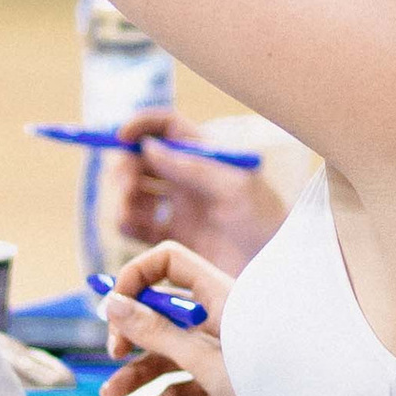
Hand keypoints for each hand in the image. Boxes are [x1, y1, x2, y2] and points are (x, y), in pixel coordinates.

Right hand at [98, 241, 243, 395]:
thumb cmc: (272, 386)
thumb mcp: (205, 359)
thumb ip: (157, 332)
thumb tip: (113, 305)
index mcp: (222, 296)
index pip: (170, 263)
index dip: (137, 278)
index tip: (113, 308)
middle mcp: (221, 318)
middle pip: (163, 312)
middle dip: (132, 333)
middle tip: (114, 354)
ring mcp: (223, 353)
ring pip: (170, 354)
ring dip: (139, 375)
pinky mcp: (225, 384)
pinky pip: (185, 386)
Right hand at [106, 114, 290, 276]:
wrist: (276, 269)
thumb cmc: (266, 221)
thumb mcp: (235, 187)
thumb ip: (192, 167)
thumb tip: (149, 147)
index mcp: (204, 156)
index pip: (166, 127)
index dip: (140, 125)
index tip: (120, 136)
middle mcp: (188, 179)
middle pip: (142, 159)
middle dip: (125, 166)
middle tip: (126, 185)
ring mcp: (178, 208)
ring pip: (136, 192)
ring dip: (123, 196)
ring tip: (129, 212)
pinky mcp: (173, 239)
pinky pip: (138, 225)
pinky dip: (126, 222)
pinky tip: (130, 226)